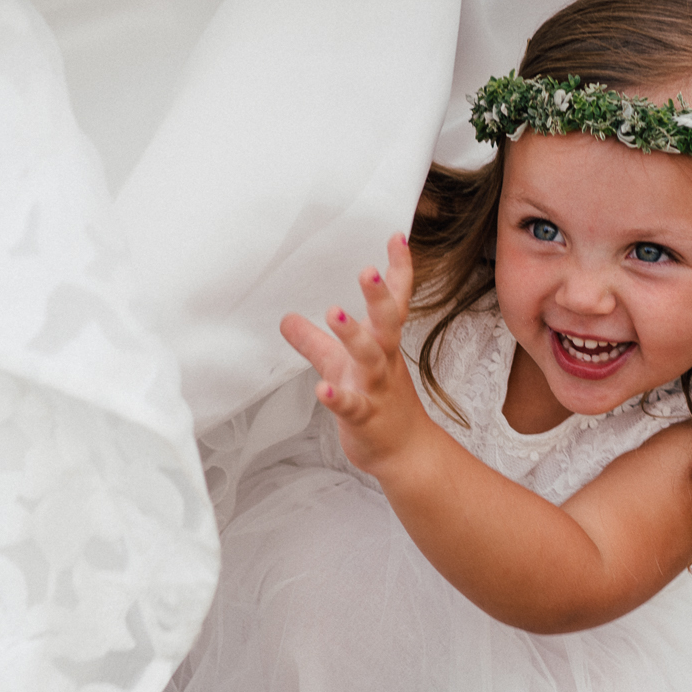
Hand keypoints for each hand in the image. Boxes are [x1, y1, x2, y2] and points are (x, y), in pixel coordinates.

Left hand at [279, 234, 426, 474]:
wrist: (406, 453)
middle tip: (367, 271)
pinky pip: (352, 406)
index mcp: (383, 344)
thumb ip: (314, 341)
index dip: (398, 271)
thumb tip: (285, 319)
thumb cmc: (378, 402)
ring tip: (333, 312)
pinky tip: (323, 389)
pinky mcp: (365, 418)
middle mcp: (384, 361)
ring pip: (369, 358)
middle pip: (386, 323)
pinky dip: (338, 397)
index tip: (397, 238)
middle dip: (378, 297)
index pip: (395, 302)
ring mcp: (376, 389)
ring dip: (353, 335)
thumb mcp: (339, 365)